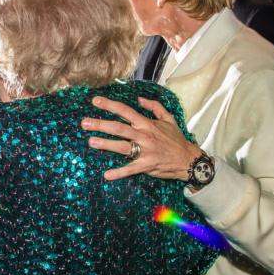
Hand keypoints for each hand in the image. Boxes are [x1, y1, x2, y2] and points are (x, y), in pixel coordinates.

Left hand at [82, 96, 200, 181]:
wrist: (189, 159)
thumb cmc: (176, 139)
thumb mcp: (168, 118)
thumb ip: (154, 106)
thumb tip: (140, 99)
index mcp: (147, 124)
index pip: (125, 111)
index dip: (110, 105)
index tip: (95, 101)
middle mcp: (144, 135)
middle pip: (119, 128)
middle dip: (100, 124)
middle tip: (84, 123)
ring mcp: (145, 151)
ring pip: (122, 146)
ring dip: (105, 144)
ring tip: (91, 141)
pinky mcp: (146, 165)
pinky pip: (130, 169)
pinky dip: (119, 173)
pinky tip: (107, 175)